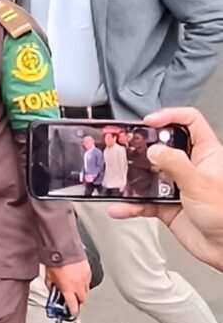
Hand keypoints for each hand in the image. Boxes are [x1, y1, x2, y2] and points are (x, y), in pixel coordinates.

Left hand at [45, 259, 90, 316]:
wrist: (62, 245)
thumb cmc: (54, 259)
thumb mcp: (48, 275)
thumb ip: (51, 285)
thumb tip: (52, 290)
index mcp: (68, 288)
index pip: (73, 306)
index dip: (73, 312)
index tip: (73, 313)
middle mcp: (78, 284)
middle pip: (82, 299)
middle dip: (77, 300)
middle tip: (72, 299)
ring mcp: (85, 277)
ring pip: (86, 290)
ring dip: (81, 291)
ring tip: (73, 286)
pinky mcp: (88, 269)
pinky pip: (88, 280)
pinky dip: (83, 281)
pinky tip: (77, 277)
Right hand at [108, 107, 222, 271]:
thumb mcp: (200, 184)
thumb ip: (175, 164)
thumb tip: (153, 149)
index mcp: (206, 154)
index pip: (190, 122)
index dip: (170, 115)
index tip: (149, 121)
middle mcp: (189, 166)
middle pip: (162, 145)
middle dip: (142, 146)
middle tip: (126, 146)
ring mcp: (175, 185)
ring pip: (148, 174)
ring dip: (131, 178)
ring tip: (117, 176)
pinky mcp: (165, 204)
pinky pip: (142, 201)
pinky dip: (129, 205)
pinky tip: (120, 207)